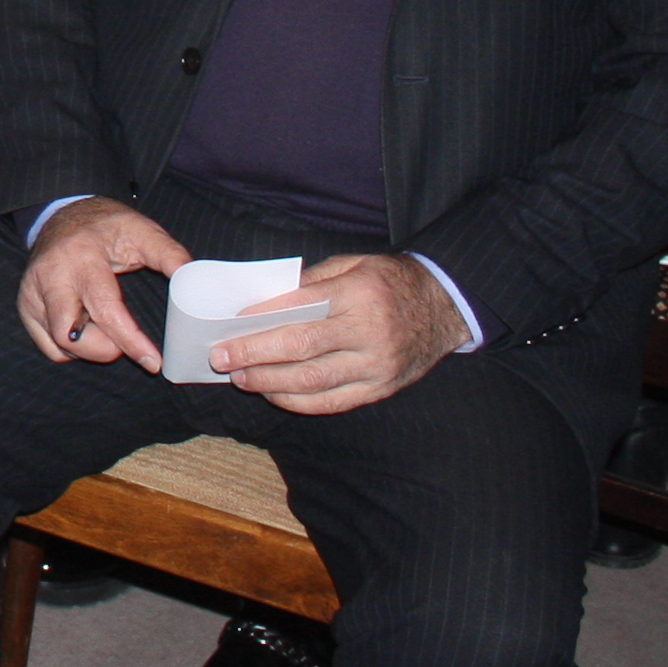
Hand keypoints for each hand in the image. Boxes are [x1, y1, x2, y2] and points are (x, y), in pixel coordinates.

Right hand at [18, 197, 188, 371]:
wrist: (64, 213)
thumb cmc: (106, 226)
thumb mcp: (142, 230)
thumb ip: (169, 254)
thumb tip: (193, 279)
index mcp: (82, 256)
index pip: (105, 309)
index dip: (130, 341)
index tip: (153, 362)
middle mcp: (51, 275)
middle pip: (69, 335)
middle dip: (103, 350)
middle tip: (125, 343)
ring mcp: (32, 291)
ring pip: (58, 344)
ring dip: (88, 347)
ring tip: (106, 327)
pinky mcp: (25, 305)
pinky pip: (48, 345)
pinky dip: (72, 347)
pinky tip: (86, 327)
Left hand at [212, 252, 465, 413]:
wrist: (446, 306)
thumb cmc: (392, 281)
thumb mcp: (355, 264)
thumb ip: (312, 281)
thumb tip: (264, 300)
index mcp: (359, 294)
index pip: (300, 308)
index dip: (261, 318)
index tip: (230, 323)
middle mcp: (369, 332)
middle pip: (300, 348)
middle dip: (254, 354)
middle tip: (220, 357)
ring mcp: (376, 366)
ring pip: (313, 381)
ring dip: (269, 382)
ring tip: (239, 377)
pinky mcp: (381, 389)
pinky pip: (332, 402)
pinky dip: (297, 402)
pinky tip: (273, 394)